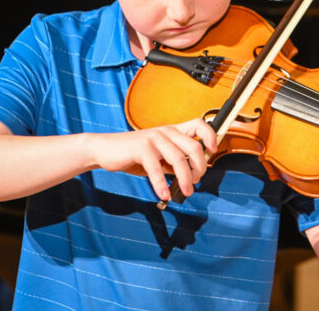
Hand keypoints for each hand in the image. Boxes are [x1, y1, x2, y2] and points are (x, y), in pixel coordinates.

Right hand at [92, 118, 217, 200]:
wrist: (105, 150)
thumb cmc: (133, 154)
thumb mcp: (158, 157)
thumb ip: (173, 163)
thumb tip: (190, 176)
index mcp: (172, 131)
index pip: (198, 124)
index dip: (210, 136)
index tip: (213, 151)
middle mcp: (165, 131)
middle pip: (194, 146)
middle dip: (199, 167)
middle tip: (196, 182)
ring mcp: (153, 138)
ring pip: (179, 158)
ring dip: (185, 179)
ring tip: (186, 192)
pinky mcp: (141, 148)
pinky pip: (157, 169)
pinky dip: (162, 185)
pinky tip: (164, 195)